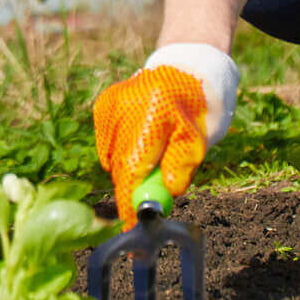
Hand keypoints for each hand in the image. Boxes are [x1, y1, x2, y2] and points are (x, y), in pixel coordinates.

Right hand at [92, 44, 239, 226]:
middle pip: (118, 166)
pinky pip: (106, 145)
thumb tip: (168, 193)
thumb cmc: (196, 111)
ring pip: (110, 158)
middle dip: (130, 190)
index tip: (131, 228)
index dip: (129, 201)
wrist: (185, 71)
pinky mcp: (103, 105)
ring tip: (151, 161)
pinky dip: (119, 154)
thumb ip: (181, 167)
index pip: (133, 167)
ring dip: (127, 171)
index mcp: (153, 112)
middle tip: (146, 203)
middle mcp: (124, 105)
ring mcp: (110, 104)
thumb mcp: (197, 141)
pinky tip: (139, 144)